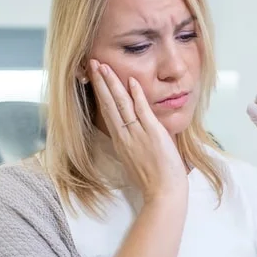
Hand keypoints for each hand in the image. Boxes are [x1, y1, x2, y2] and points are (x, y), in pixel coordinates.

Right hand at [89, 59, 187, 203]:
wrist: (163, 192)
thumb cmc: (153, 180)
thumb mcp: (135, 160)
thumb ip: (133, 144)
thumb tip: (135, 134)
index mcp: (120, 142)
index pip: (107, 112)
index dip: (101, 94)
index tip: (95, 79)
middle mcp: (125, 136)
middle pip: (109, 104)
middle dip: (101, 82)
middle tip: (93, 64)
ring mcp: (137, 134)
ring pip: (121, 104)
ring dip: (113, 83)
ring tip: (104, 67)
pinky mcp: (152, 133)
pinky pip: (142, 111)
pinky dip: (137, 95)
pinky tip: (131, 81)